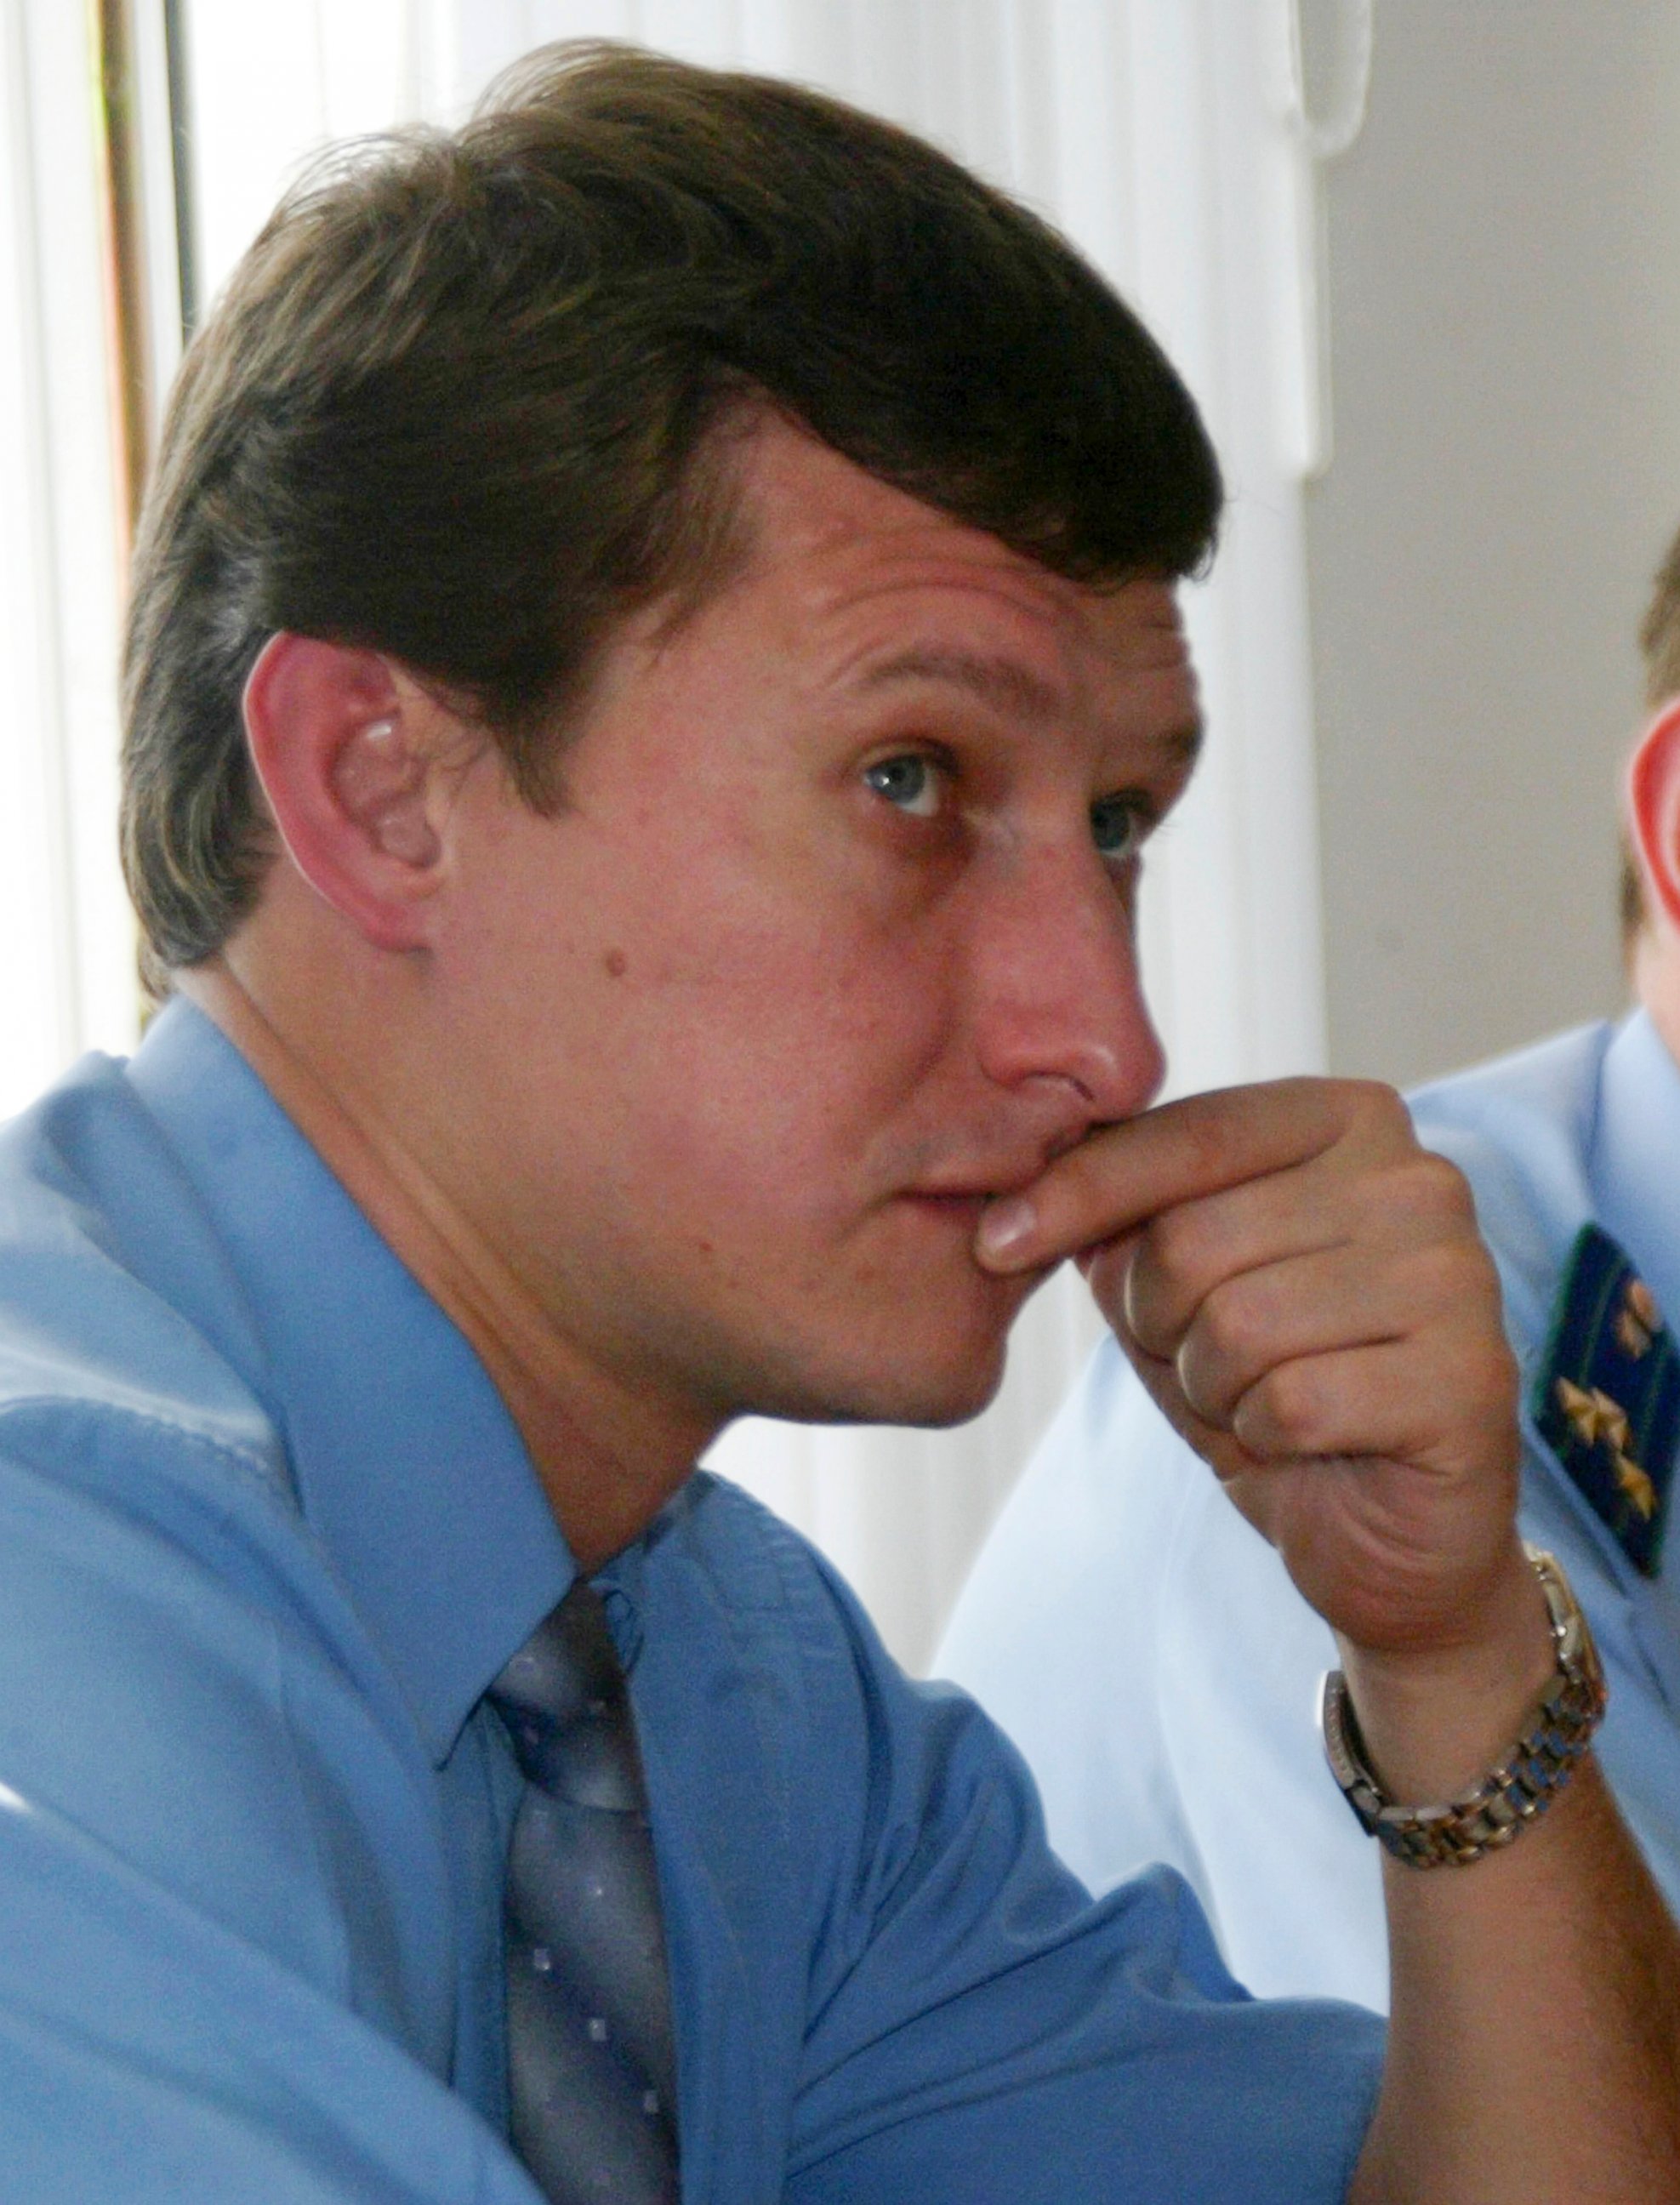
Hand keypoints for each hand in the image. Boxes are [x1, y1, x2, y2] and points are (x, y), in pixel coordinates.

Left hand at [976, 1078, 1525, 1667]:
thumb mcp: (1174, 1290)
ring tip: (1260, 1400)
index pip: (1186, 1133)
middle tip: (1203, 1363)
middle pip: (1196, 1238)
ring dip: (1213, 1388)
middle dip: (1160, 1323)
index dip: (1075, 1191)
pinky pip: (1292, 1403)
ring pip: (1238, 1325)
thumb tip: (1026, 1179)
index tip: (994, 1241)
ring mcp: (1457, 1275)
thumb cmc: (1277, 1388)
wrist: (1388, 1535)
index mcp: (1351, 1121)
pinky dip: (1267, 1439)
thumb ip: (1120, 1220)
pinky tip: (1310, 1441)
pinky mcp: (1469, 1379)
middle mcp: (1419, 1179)